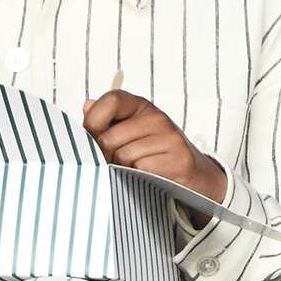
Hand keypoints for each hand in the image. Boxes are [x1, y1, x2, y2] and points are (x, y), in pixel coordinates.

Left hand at [82, 91, 226, 207]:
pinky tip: (145, 178)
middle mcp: (157, 117)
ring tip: (132, 171)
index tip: (93, 137)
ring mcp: (170, 137)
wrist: (193, 176)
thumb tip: (87, 105)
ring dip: (121, 170)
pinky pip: (141, 171)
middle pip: (109, 137)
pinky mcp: (179, 159)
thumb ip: (105, 121)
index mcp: (141, 106)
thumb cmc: (154, 154)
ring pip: (123, 156)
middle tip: (114, 163)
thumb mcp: (129, 133)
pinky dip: (137, 179)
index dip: (93, 122)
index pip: (110, 101)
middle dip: (105, 155)